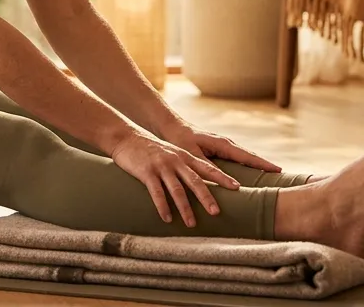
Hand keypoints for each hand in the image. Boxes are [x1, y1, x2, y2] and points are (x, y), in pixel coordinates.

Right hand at [107, 127, 242, 227]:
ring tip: (191, 224)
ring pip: (177, 189)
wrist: (126, 138)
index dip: (223, 178)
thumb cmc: (150, 150)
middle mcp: (176, 160)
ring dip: (185, 208)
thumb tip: (200, 185)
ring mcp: (161, 166)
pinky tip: (166, 218)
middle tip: (216, 213)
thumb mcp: (172, 154)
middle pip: (195, 181)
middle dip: (207, 197)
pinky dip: (162, 206)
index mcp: (185, 156)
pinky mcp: (146, 172)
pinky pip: (156, 192)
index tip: (237, 188)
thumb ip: (185, 167)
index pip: (208, 168)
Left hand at [158, 120, 282, 173]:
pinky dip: (247, 163)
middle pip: (251, 156)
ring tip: (273, 176)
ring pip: (245, 157)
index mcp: (222, 144)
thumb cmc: (180, 141)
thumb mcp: (194, 156)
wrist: (171, 127)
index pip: (247, 156)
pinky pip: (238, 157)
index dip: (263, 164)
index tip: (279, 170)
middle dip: (266, 165)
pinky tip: (252, 173)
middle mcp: (226, 143)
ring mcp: (224, 145)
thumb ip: (209, 169)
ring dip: (258, 164)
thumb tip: (228, 184)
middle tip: (283, 175)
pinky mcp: (220, 149)